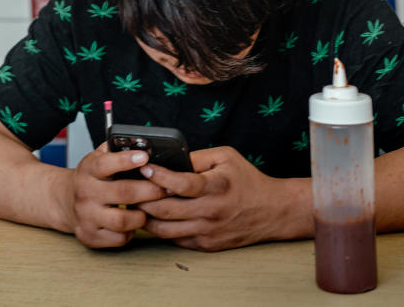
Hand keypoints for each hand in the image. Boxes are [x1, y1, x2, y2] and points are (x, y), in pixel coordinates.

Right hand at [64, 143, 168, 247]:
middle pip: (124, 193)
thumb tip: (146, 145)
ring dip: (142, 215)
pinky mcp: (90, 236)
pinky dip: (131, 232)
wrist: (66, 201)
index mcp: (89, 170)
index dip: (126, 160)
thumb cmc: (93, 178)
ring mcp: (87, 216)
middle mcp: (86, 193)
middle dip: (151, 190)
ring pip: (123, 220)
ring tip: (147, 209)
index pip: (106, 164)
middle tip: (166, 189)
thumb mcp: (100, 157)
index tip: (145, 157)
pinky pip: (119, 238)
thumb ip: (119, 149)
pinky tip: (133, 223)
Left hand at [137, 146, 308, 250]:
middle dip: (143, 198)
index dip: (158, 175)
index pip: (180, 183)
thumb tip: (169, 160)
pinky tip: (156, 217)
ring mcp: (207, 231)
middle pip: (165, 209)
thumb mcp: (226, 157)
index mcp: (216, 186)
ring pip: (164, 229)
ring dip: (147, 217)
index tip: (145, 167)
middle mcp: (211, 211)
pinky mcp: (206, 245)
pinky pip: (175, 239)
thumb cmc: (247, 181)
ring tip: (138, 204)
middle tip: (131, 188)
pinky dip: (162, 229)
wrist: (272, 211)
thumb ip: (196, 158)